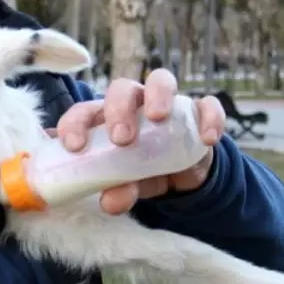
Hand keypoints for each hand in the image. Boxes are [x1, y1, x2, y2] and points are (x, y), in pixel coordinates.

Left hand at [53, 70, 225, 214]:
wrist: (180, 176)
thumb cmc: (141, 170)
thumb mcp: (129, 184)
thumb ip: (121, 190)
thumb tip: (110, 203)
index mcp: (105, 118)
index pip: (84, 111)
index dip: (75, 123)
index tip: (74, 146)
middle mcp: (133, 103)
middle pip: (122, 88)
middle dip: (118, 108)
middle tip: (121, 138)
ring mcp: (167, 103)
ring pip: (161, 80)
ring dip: (158, 94)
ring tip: (158, 117)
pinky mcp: (197, 112)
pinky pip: (207, 105)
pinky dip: (209, 117)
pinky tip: (207, 138)